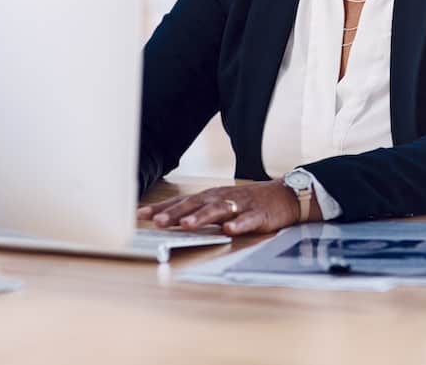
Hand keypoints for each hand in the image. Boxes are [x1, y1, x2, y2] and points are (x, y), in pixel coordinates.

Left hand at [137, 180, 317, 235]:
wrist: (284, 196)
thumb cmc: (246, 202)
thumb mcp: (219, 204)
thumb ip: (197, 212)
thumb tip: (166, 220)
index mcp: (210, 196)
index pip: (182, 202)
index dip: (162, 208)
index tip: (141, 215)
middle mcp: (222, 198)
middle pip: (196, 204)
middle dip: (177, 213)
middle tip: (158, 221)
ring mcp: (241, 205)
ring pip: (219, 210)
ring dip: (203, 217)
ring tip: (188, 225)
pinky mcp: (259, 214)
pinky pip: (248, 219)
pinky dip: (239, 223)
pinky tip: (230, 229)